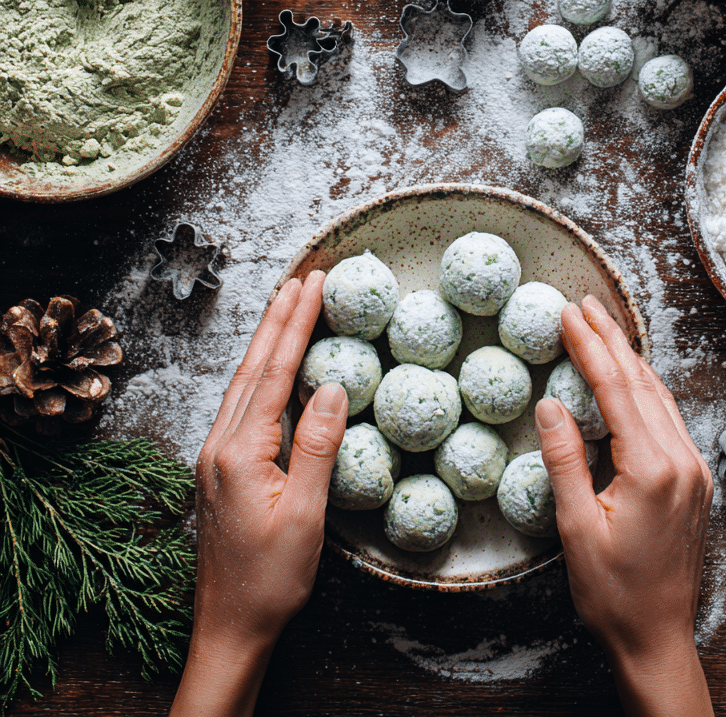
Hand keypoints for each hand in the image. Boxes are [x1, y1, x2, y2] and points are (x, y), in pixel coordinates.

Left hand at [170, 272, 347, 716]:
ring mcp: (216, 455)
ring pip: (243, 381)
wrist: (230, 627)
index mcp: (239, 452)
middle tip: (301, 275)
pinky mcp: (221, 467)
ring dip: (267, 339)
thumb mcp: (304, 517)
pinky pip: (242, 402)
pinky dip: (260, 370)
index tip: (314, 283)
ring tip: (287, 302)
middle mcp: (220, 445)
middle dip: (279, 317)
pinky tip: (271, 363)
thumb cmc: (270, 580)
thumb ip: (318, 447)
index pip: (273, 372)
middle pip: (253, 366)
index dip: (296, 324)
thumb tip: (331, 386)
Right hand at [535, 296, 713, 716]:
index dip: (590, 347)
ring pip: (659, 397)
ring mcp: (694, 471)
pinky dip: (645, 389)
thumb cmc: (613, 594)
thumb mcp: (575, 528)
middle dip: (612, 339)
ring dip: (630, 359)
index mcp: (653, 470)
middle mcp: (682, 462)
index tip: (568, 315)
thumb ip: (564, 460)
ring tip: (604, 327)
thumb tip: (550, 403)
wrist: (657, 639)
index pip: (617, 390)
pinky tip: (630, 378)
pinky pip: (669, 419)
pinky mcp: (694, 482)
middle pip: (643, 383)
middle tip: (585, 304)